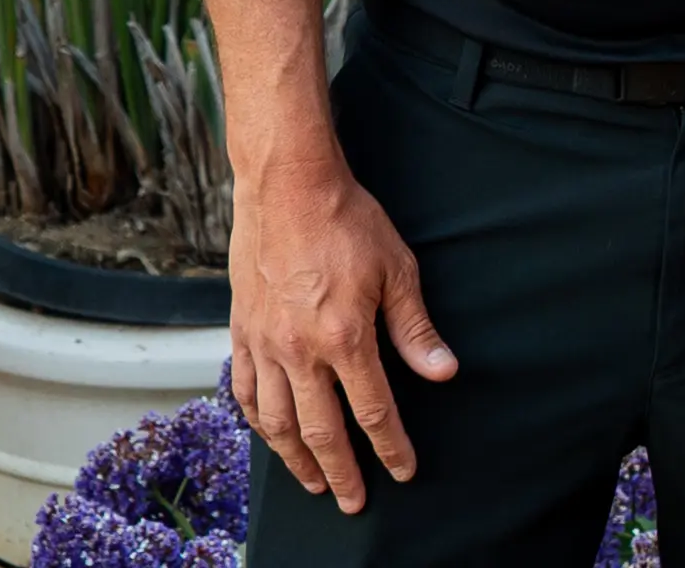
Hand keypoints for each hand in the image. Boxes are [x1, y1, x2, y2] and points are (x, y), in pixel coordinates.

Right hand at [227, 150, 457, 511]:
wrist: (287, 184)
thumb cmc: (346, 220)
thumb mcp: (397, 269)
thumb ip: (415, 328)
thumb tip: (442, 371)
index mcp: (344, 337)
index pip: (373, 411)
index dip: (391, 448)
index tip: (403, 470)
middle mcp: (299, 349)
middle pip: (321, 431)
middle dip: (342, 473)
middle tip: (354, 501)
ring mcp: (265, 342)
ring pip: (276, 421)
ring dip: (296, 459)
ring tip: (313, 482)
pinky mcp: (242, 330)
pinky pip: (244, 389)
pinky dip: (256, 420)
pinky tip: (269, 433)